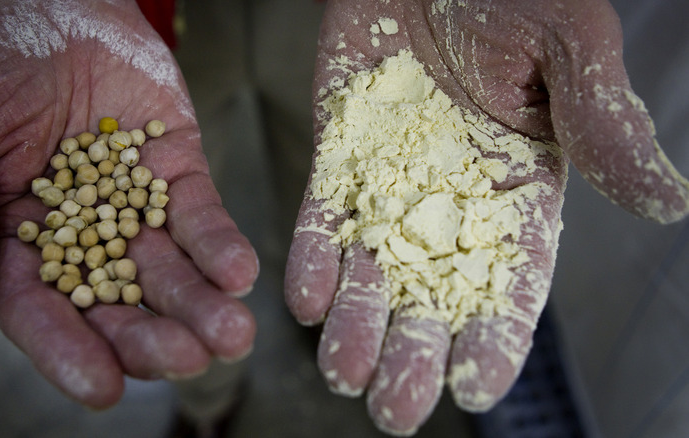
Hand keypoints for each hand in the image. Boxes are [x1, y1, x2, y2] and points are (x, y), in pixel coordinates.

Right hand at [0, 0, 257, 407]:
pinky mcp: (179, 175)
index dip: (66, 350)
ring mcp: (135, 209)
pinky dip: (220, 245)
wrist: (49, 5)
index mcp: (16, 243)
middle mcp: (81, 239)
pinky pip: (201, 216)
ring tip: (231, 334)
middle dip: (151, 337)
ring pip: (169, 270)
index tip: (100, 388)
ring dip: (200, 305)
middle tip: (187, 360)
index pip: (39, 309)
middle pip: (116, 303)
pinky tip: (239, 272)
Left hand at [286, 0, 688, 434]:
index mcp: (518, 190)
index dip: (495, 338)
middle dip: (414, 354)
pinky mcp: (337, 161)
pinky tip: (307, 300)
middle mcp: (450, 203)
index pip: (512, 283)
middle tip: (395, 408)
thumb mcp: (569, 46)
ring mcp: (388, 185)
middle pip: (433, 297)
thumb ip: (604, 124)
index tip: (475, 387)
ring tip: (343, 372)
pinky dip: (313, 261)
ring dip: (356, 326)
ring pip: (371, 272)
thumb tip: (667, 202)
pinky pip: (321, 222)